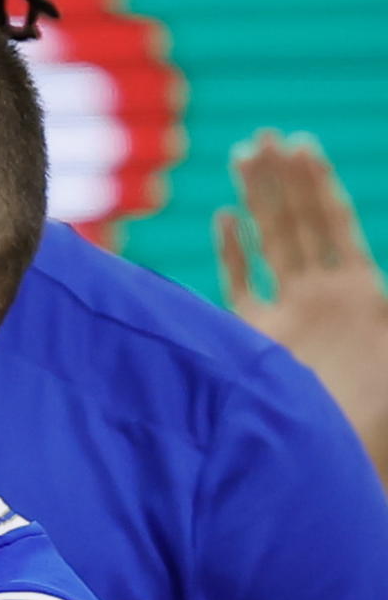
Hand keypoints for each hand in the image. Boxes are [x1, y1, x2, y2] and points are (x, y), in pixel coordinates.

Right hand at [217, 131, 387, 478]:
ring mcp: (290, 317)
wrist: (341, 461)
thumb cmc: (379, 412)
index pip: (333, 224)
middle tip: (263, 138)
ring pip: (270, 246)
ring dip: (257, 202)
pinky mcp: (259, 343)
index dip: (317, 184)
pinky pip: (242, 289)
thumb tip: (386, 279)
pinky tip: (227, 219)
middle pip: (297, 224)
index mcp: (361, 292)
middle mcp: (324, 297)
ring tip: (244, 157)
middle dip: (281, 180)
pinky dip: (234, 253)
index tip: (299, 145)